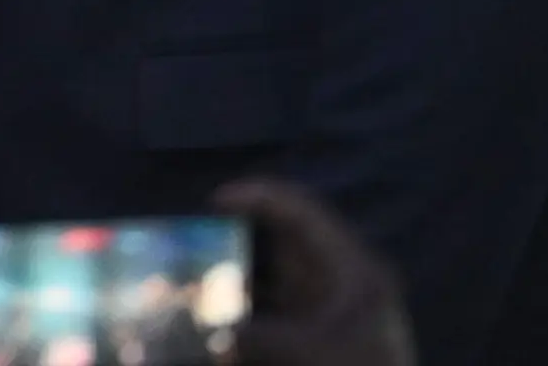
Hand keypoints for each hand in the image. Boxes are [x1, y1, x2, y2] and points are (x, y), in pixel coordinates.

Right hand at [215, 179, 417, 365]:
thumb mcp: (311, 354)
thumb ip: (255, 338)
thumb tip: (212, 336)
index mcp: (351, 269)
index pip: (303, 213)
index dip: (260, 197)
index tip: (214, 202)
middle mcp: (340, 282)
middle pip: (285, 243)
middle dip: (241, 239)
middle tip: (196, 242)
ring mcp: (330, 312)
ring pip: (277, 278)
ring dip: (240, 277)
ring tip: (198, 280)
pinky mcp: (319, 340)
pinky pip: (277, 313)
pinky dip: (250, 312)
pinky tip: (221, 324)